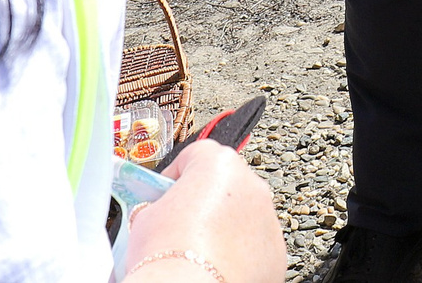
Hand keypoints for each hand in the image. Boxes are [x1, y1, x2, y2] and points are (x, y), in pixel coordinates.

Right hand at [122, 140, 283, 282]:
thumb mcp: (145, 216)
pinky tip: (214, 266)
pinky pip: (254, 245)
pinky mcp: (275, 252)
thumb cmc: (168, 254)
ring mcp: (267, 219)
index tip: (163, 193)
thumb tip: (159, 212)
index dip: (175, 176)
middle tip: (178, 223)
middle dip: (202, 201)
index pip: (196, 155)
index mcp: (219, 165)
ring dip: (223, 227)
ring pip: (242, 215)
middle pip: (223, 184)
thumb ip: (159, 203)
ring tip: (196, 250)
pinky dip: (238, 253)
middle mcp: (251, 185)